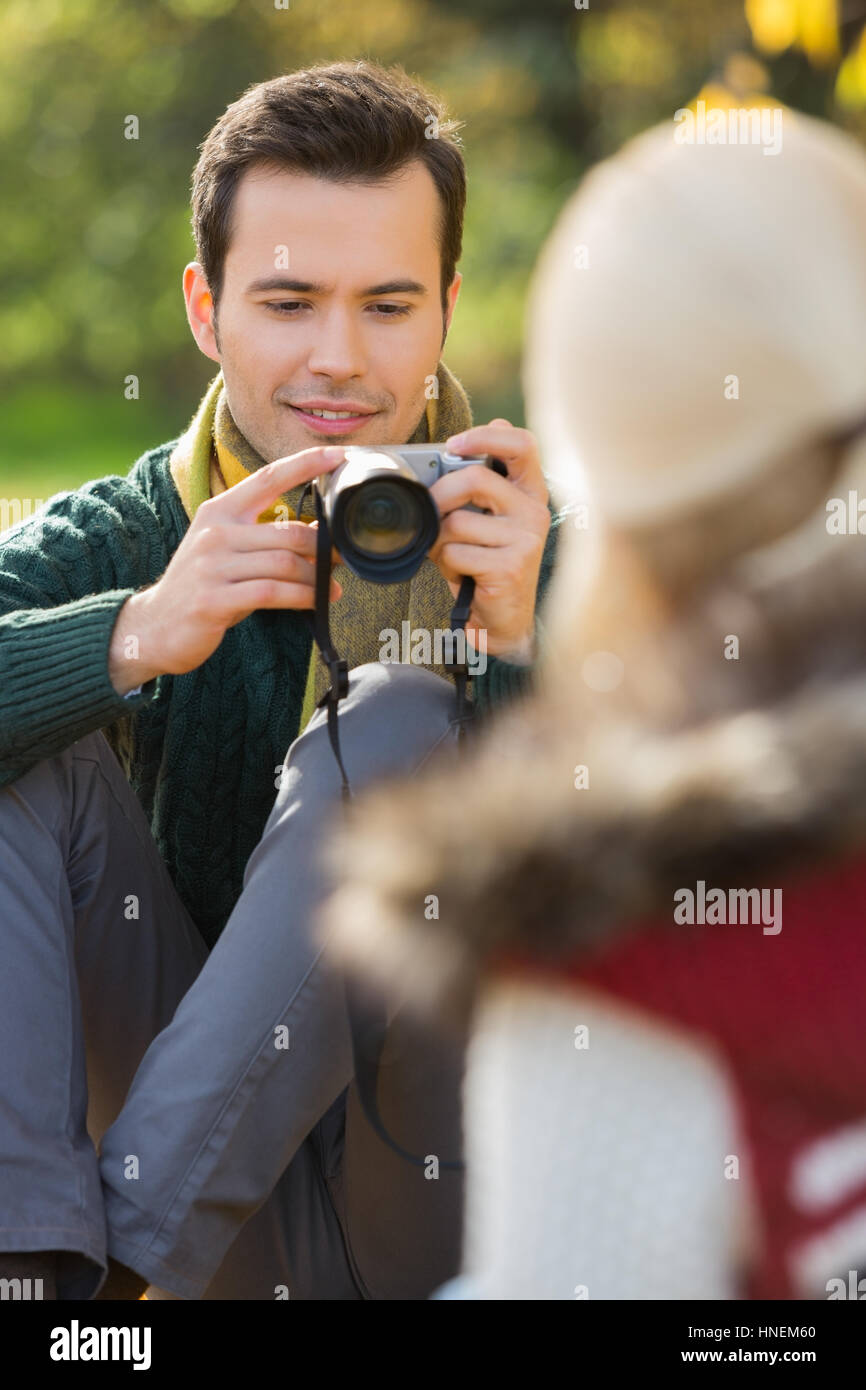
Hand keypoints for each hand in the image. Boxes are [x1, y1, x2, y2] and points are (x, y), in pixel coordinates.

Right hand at [109, 445, 345, 690]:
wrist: (155, 625)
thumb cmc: (202, 587)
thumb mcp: (227, 551)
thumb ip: (264, 537)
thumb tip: (320, 532)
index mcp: (219, 511)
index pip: (267, 477)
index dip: (306, 463)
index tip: (340, 455)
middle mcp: (214, 532)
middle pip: (288, 531)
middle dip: (325, 547)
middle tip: (344, 558)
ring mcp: (212, 565)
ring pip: (286, 563)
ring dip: (318, 578)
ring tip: (333, 587)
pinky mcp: (214, 599)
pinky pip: (273, 592)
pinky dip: (303, 597)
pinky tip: (318, 602)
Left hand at [427, 420, 549, 662]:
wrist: (503, 618)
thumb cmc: (486, 563)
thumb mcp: (483, 520)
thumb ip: (474, 487)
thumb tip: (449, 451)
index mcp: (530, 492)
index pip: (522, 444)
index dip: (487, 435)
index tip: (454, 445)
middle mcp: (534, 511)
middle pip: (474, 478)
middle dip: (439, 495)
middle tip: (428, 512)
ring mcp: (526, 540)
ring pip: (457, 522)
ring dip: (439, 541)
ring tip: (452, 555)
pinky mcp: (510, 567)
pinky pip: (456, 553)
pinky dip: (446, 565)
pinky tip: (461, 574)